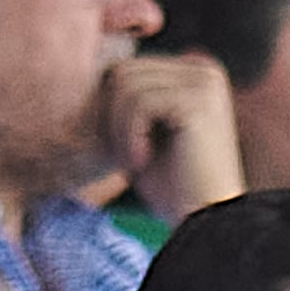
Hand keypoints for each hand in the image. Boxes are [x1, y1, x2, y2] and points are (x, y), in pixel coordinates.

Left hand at [98, 52, 241, 224]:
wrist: (204, 221)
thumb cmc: (172, 186)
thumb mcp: (139, 137)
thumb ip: (122, 105)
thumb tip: (84, 80)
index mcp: (191, 72)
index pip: (125, 69)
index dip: (107, 110)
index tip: (118, 150)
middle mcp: (202, 69)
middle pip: (123, 71)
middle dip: (110, 118)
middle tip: (124, 157)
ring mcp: (204, 82)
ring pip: (126, 85)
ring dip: (118, 131)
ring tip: (135, 161)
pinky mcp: (199, 100)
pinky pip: (139, 103)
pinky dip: (129, 137)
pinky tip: (142, 162)